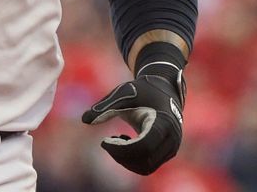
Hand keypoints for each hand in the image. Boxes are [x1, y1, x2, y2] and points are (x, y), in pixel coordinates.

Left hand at [81, 46, 184, 175]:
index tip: (105, 141)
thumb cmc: (142, 89)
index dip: (121, 149)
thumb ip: (105, 106)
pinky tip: (125, 142)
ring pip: (146, 167)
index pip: (144, 147)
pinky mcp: (167, 152)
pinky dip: (132, 160)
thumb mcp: (123, 93)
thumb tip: (85, 120)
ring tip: (117, 140)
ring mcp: (171, 147)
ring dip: (126, 159)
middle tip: (108, 141)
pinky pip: (148, 165)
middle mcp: (171, 138)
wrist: (163, 89)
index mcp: (163, 123)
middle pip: (144, 160)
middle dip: (121, 155)